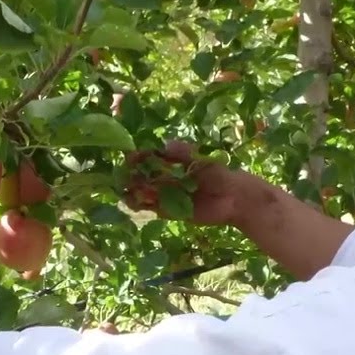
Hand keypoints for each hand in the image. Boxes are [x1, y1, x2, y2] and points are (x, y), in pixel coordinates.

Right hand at [122, 141, 259, 226]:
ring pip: (144, 192)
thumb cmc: (219, 173)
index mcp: (172, 163)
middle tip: (120, 175)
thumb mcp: (201, 159)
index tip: (130, 156)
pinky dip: (141, 204)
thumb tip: (166, 143)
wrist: (233, 198)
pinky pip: (151, 207)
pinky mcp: (168, 210)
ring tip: (122, 189)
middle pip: (143, 176)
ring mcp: (166, 195)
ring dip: (132, 190)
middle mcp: (166, 178)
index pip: (150, 159)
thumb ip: (184, 153)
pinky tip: (132, 202)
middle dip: (131, 175)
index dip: (139, 158)